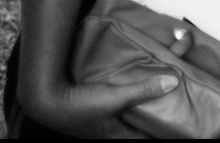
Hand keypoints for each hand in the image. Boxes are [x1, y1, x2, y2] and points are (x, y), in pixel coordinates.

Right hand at [21, 72, 180, 138]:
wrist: (45, 100)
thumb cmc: (81, 104)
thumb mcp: (116, 97)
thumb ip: (144, 90)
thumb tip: (174, 82)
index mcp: (116, 135)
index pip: (142, 139)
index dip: (156, 135)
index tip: (172, 131)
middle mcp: (105, 134)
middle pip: (131, 133)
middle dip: (145, 127)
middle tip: (162, 117)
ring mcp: (94, 126)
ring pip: (119, 125)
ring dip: (130, 117)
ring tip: (144, 108)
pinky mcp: (85, 116)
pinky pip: (108, 116)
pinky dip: (117, 110)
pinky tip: (119, 100)